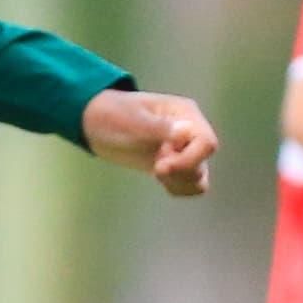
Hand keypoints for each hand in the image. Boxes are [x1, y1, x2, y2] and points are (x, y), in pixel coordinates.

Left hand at [84, 89, 217, 196]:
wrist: (95, 124)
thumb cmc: (112, 115)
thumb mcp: (132, 120)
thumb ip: (159, 127)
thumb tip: (186, 131)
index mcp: (186, 114)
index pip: (206, 143)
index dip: (189, 160)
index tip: (160, 165)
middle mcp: (191, 133)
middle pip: (203, 162)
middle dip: (179, 171)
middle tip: (154, 166)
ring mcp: (185, 150)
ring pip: (199, 177)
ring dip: (179, 181)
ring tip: (155, 170)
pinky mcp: (176, 166)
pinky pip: (190, 185)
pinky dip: (177, 188)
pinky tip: (160, 179)